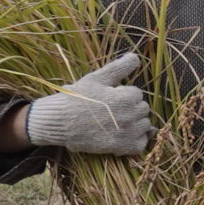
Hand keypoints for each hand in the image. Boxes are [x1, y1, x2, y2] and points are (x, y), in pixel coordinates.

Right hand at [24, 52, 153, 156]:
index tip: (109, 97)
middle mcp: (130, 115)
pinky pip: (140, 144)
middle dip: (130, 108)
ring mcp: (127, 133)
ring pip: (145, 125)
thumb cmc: (76, 98)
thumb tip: (136, 56)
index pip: (137, 93)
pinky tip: (122, 135)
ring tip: (115, 122)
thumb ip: (118, 68)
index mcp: (126, 98)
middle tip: (111, 110)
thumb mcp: (96, 79)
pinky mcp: (121, 147)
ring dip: (135, 124)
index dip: (123, 94)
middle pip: (143, 109)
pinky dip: (135, 141)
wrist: (59, 122)